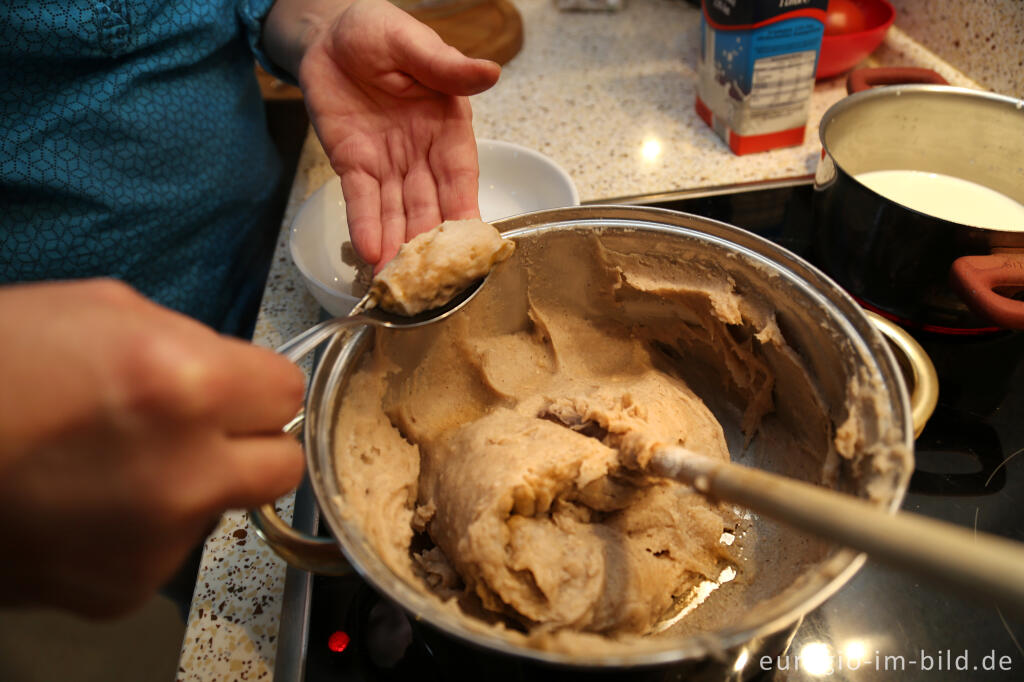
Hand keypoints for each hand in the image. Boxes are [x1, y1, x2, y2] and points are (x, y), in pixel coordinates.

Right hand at [0, 280, 305, 616]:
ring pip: (222, 509)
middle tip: (206, 430)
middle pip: (282, 466)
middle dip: (252, 443)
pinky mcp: (122, 590)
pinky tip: (85, 503)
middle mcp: (186, 474)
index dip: (258, 387)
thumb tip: (232, 375)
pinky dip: (142, 529)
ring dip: (192, 486)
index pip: (287, 394)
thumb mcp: (101, 309)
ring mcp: (156, 542)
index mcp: (186, 386)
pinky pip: (166, 550)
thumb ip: (189, 342)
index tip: (240, 389)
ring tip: (115, 464)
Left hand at [294, 0, 500, 267]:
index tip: (474, 243)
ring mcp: (387, 164)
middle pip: (430, 205)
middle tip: (433, 279)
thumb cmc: (379, 31)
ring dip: (398, 246)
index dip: (466, 209)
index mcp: (448, 127)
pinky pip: (361, 200)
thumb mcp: (415, 43)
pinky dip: (365, 226)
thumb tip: (490, 72)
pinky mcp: (352, 165)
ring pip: (397, 212)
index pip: (461, 176)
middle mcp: (422, 154)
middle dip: (430, 243)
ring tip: (400, 281)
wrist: (328, 32)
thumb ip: (447, 66)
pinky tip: (371, 252)